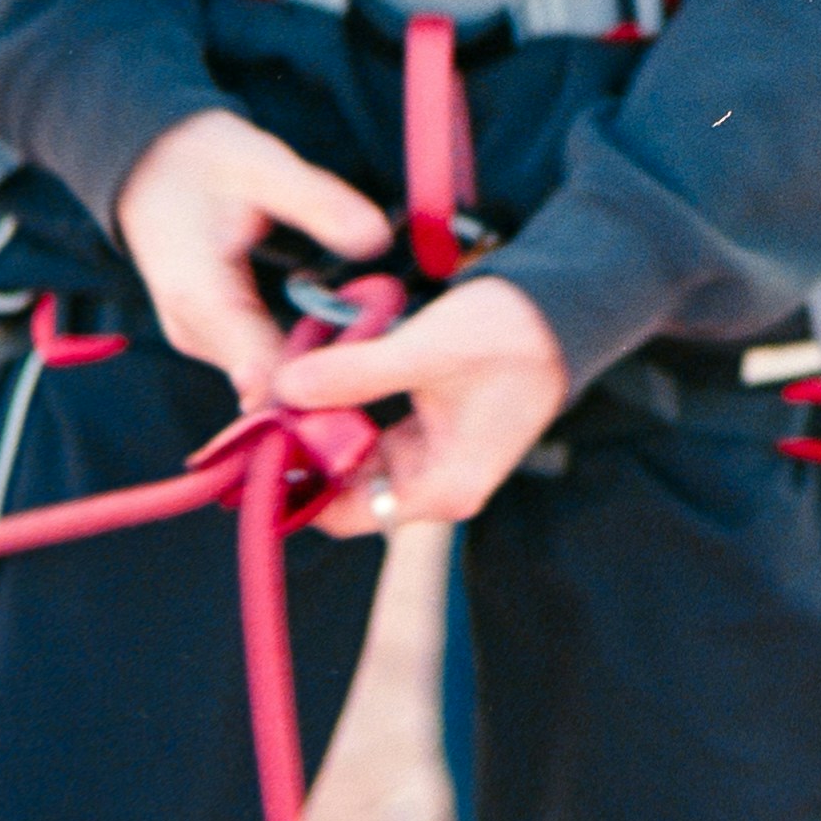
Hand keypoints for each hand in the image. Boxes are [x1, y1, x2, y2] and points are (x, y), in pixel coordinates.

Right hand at [111, 109, 393, 394]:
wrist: (149, 167)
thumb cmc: (203, 162)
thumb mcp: (264, 164)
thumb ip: (318, 201)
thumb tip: (377, 238)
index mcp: (201, 294)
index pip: (260, 367)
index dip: (316, 381)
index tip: (370, 377)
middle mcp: (193, 330)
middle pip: (269, 381)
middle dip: (328, 373)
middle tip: (389, 350)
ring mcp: (199, 339)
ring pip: (266, 378)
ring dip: (317, 366)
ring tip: (374, 340)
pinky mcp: (210, 338)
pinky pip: (259, 363)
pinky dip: (299, 355)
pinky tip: (341, 338)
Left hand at [270, 277, 569, 536]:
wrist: (565, 308)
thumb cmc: (509, 334)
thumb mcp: (426, 350)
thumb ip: (355, 373)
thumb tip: (284, 389)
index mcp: (441, 487)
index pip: (341, 512)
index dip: (294, 479)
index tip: (255, 435)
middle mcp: (435, 485)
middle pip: (341, 484)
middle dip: (301, 440)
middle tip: (264, 392)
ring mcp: (432, 459)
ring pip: (350, 454)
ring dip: (320, 418)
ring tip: (288, 374)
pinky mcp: (430, 432)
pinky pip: (369, 430)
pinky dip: (343, 403)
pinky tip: (321, 369)